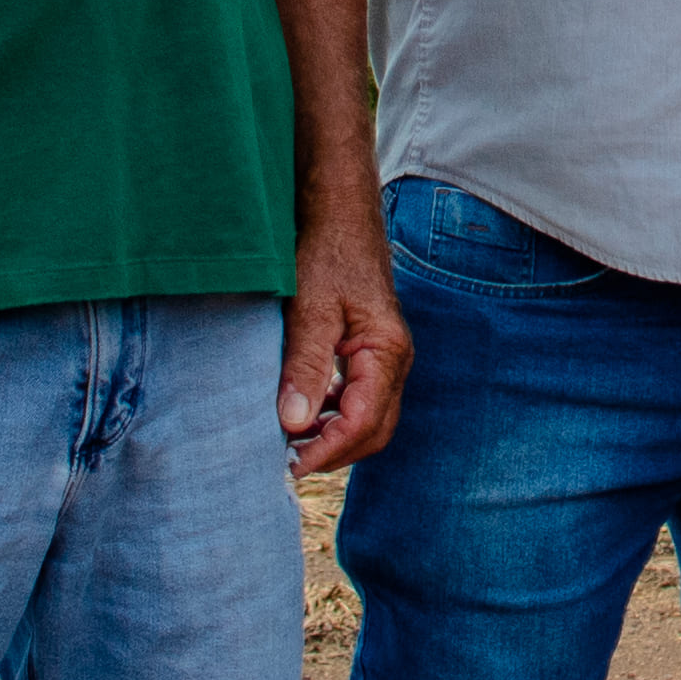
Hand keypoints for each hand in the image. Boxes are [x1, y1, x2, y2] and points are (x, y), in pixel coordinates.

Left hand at [280, 220, 411, 470]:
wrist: (339, 213)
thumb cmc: (327, 252)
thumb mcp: (310, 308)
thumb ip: (305, 366)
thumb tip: (294, 425)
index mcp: (387, 352)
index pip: (362, 423)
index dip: (325, 451)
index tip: (287, 465)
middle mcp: (394, 360)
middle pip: (373, 431)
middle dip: (333, 453)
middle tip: (286, 463)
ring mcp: (385, 357)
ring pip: (367, 419)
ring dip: (332, 437)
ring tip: (289, 443)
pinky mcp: (370, 352)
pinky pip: (359, 399)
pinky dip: (333, 416)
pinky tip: (303, 412)